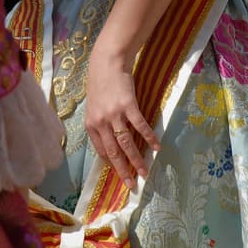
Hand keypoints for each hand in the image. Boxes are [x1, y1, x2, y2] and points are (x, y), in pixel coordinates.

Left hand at [84, 43, 159, 189]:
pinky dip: (149, 138)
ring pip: (126, 143)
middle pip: (113, 152)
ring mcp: (114, 114)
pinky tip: (156, 147)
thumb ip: (100, 124)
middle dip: (123, 170)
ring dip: (137, 159)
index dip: (111, 164)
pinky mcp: (128, 105)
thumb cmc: (101, 84)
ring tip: (145, 172)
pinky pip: (139, 126)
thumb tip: (109, 142)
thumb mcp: (93, 106)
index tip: (120, 174)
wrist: (107, 63)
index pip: (101, 151)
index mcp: (91, 124)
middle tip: (132, 185)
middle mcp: (101, 122)